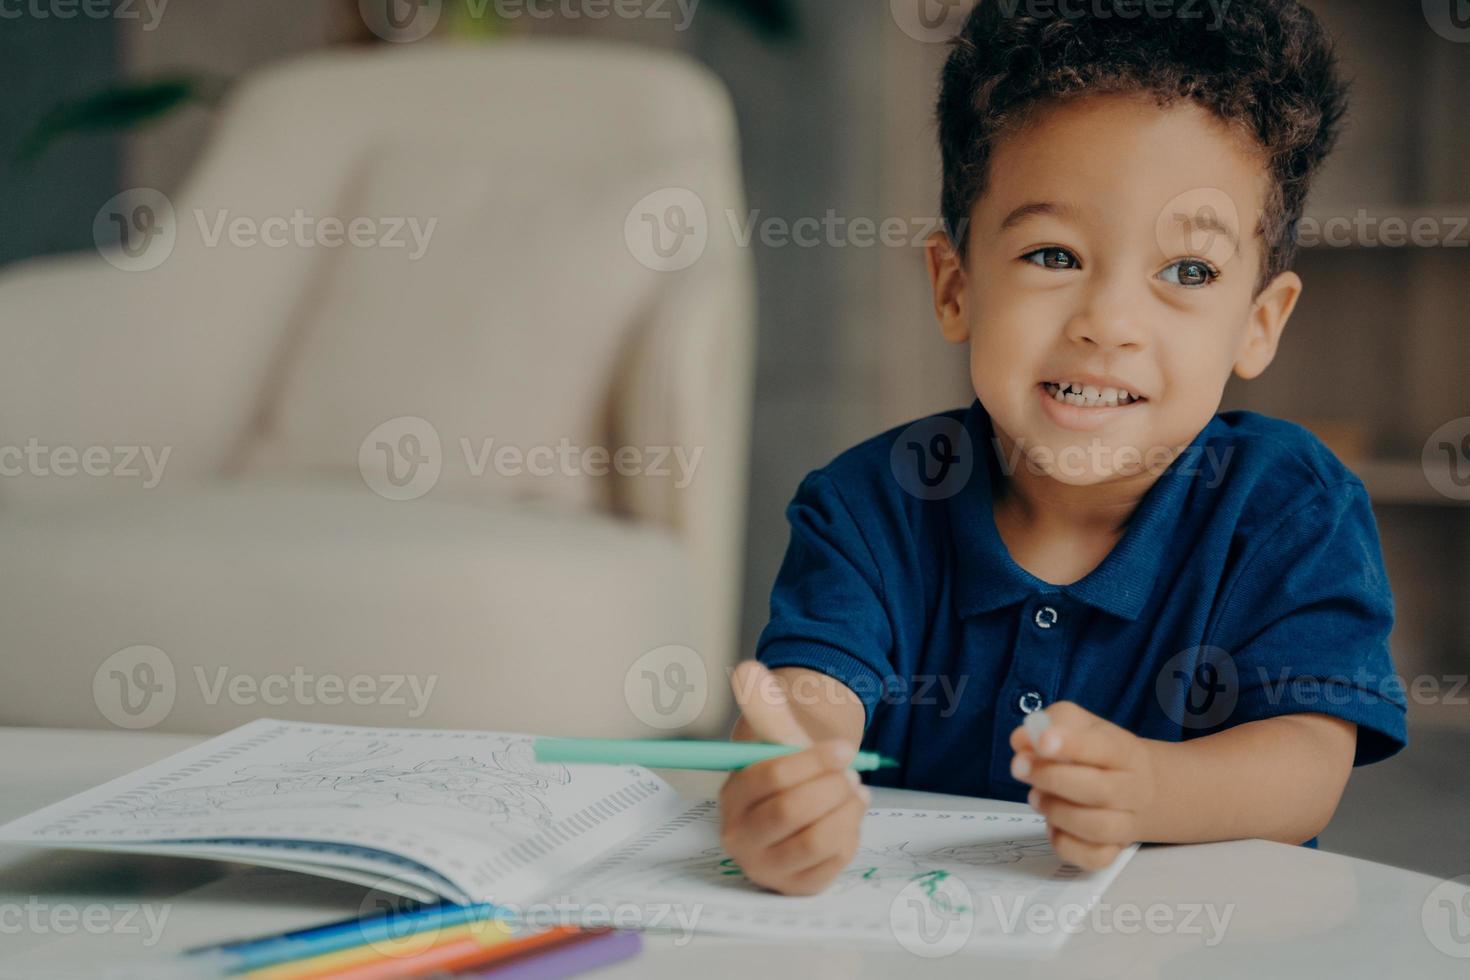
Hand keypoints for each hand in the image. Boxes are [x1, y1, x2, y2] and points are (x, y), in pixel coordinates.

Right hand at [717, 662, 869, 895]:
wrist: (802, 799)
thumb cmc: (788, 768)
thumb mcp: (777, 736)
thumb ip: (763, 704)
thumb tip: (748, 669)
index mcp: (731, 798)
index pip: (769, 777)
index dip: (813, 760)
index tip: (844, 748)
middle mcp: (741, 839)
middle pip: (790, 812)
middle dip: (831, 787)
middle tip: (852, 775)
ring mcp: (769, 867)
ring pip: (816, 839)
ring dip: (846, 810)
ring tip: (855, 792)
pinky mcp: (798, 886)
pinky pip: (834, 861)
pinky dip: (851, 833)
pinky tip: (849, 816)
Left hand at [1008, 701, 1155, 869]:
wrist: (1143, 787)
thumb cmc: (1099, 752)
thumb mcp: (1078, 724)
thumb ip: (1049, 724)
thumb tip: (1021, 740)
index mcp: (1125, 751)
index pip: (1104, 747)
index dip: (1071, 745)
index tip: (1042, 742)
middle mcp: (1132, 789)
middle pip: (1100, 790)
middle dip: (1052, 779)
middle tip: (1020, 768)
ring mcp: (1126, 823)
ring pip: (1097, 827)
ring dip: (1057, 812)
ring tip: (1036, 796)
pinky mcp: (1113, 850)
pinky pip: (1093, 858)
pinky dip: (1066, 845)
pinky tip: (1052, 826)